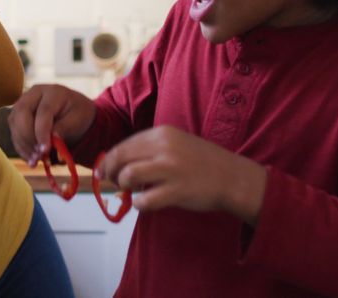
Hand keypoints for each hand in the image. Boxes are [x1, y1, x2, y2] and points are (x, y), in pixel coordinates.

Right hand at [8, 85, 96, 165]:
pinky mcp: (17, 116)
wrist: (74, 112)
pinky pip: (14, 132)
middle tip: (38, 156)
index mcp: (53, 92)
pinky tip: (30, 159)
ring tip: (35, 161)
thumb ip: (64, 129)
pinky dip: (21, 147)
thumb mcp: (78, 120)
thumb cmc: (78, 114)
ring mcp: (23, 103)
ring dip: (23, 145)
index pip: (43, 111)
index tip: (45, 150)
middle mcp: (34, 94)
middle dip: (28, 137)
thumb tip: (51, 143)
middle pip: (22, 113)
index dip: (42, 132)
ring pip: (15, 123)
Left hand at [96, 126, 266, 219]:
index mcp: (162, 133)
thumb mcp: (176, 144)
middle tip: (115, 183)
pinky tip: (146, 203)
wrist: (233, 177)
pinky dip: (139, 204)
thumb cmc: (203, 162)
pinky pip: (144, 200)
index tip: (105, 171)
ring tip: (134, 192)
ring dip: (124, 187)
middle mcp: (164, 147)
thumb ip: (150, 149)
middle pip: (121, 158)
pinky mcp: (177, 190)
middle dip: (112, 173)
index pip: (124, 144)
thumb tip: (118, 162)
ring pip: (128, 176)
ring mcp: (170, 169)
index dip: (110, 160)